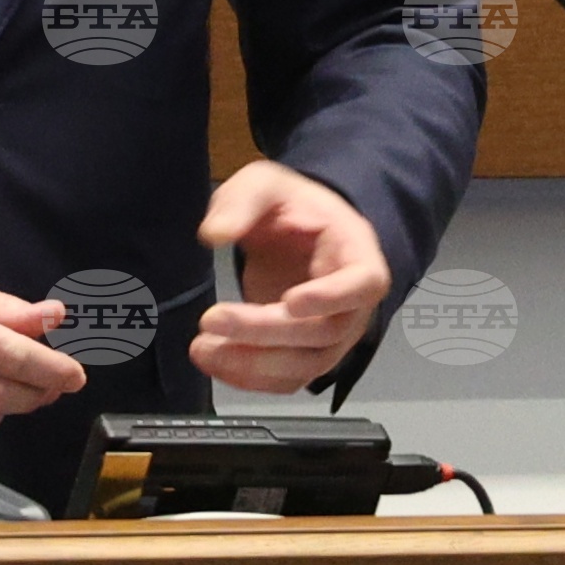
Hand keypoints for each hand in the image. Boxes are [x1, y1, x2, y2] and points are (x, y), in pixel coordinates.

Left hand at [191, 160, 390, 393]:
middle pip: (323, 332)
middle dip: (265, 332)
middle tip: (212, 319)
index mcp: (357, 255)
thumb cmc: (289, 206)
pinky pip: (287, 379)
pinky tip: (214, 360)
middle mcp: (353, 305)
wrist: (295, 231)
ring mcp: (333, 337)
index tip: (289, 300)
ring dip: (253, 364)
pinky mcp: (307, 355)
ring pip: (304, 366)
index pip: (362, 283)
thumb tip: (213, 234)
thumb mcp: (265, 185)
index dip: (331, 297)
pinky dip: (250, 377)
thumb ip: (241, 202)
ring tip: (202, 347)